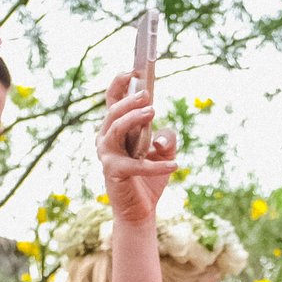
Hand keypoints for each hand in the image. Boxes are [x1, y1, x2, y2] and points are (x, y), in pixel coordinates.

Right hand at [97, 73, 179, 224]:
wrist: (141, 211)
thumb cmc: (149, 179)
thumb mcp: (164, 153)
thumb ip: (167, 138)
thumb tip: (160, 138)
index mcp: (115, 130)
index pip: (112, 101)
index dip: (119, 84)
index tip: (133, 70)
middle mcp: (106, 140)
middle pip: (113, 112)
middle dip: (129, 100)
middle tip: (147, 94)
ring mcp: (107, 156)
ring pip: (115, 128)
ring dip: (133, 118)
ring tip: (152, 111)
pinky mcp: (114, 172)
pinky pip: (136, 164)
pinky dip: (157, 165)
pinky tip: (176, 165)